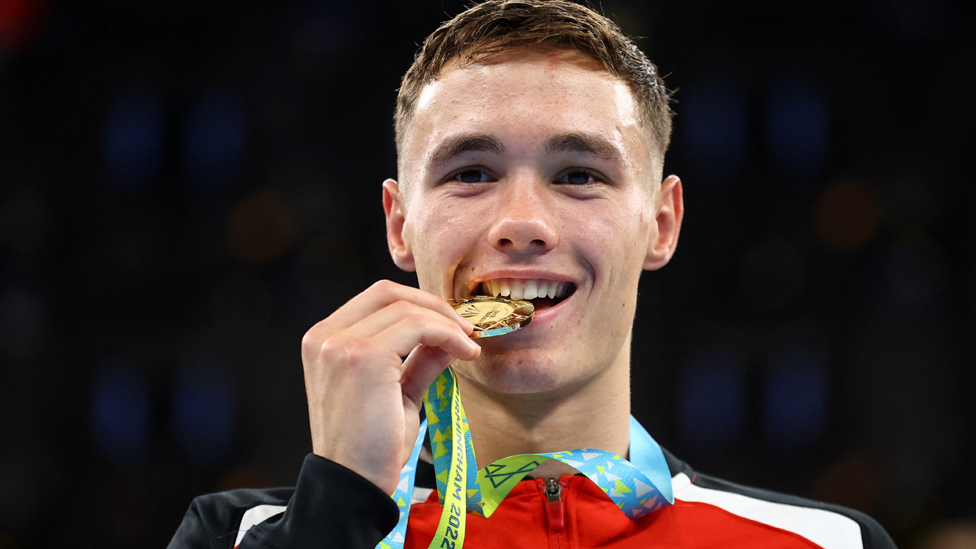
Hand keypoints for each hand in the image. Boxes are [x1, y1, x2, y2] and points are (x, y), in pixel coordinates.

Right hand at [301, 280, 480, 493]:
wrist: (353, 486)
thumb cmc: (371, 450)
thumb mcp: (397, 395)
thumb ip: (418, 362)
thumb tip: (449, 338)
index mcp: (324, 341)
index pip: (376, 299)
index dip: (418, 304)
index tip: (451, 324)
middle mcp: (325, 337)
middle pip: (388, 292)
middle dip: (434, 305)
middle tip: (466, 328)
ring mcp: (340, 344)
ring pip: (406, 307)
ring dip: (446, 322)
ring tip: (469, 344)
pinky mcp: (363, 356)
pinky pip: (417, 326)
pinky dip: (448, 334)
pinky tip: (465, 353)